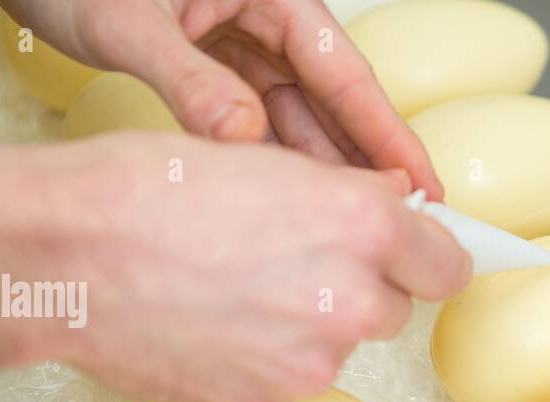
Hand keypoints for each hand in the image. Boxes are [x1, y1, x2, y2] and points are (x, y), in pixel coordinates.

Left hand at [0, 0, 444, 197]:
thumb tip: (241, 139)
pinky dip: (272, 163)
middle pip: (331, 102)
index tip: (422, 184)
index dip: (386, 133)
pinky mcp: (214, 70)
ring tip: (348, 232)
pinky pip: (257, 124)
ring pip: (296, 119)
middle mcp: (265, 18)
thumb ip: (189, 81)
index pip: (344, 71)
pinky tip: (290, 205)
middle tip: (401, 227)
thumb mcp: (127, 20)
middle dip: (363, 164)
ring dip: (320, 172)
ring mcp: (241, 46)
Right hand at [0, 134, 468, 401]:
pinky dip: (265, 360)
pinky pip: (290, 380)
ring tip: (231, 292)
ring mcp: (310, 363)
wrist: (60, 258)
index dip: (428, 257)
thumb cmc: (142, 191)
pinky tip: (212, 326)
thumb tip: (385, 215)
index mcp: (361, 226)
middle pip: (391, 308)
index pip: (447, 263)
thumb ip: (342, 199)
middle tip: (289, 263)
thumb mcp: (261, 161)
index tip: (415, 259)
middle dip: (357, 289)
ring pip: (337, 347)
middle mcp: (350, 301)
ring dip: (307, 327)